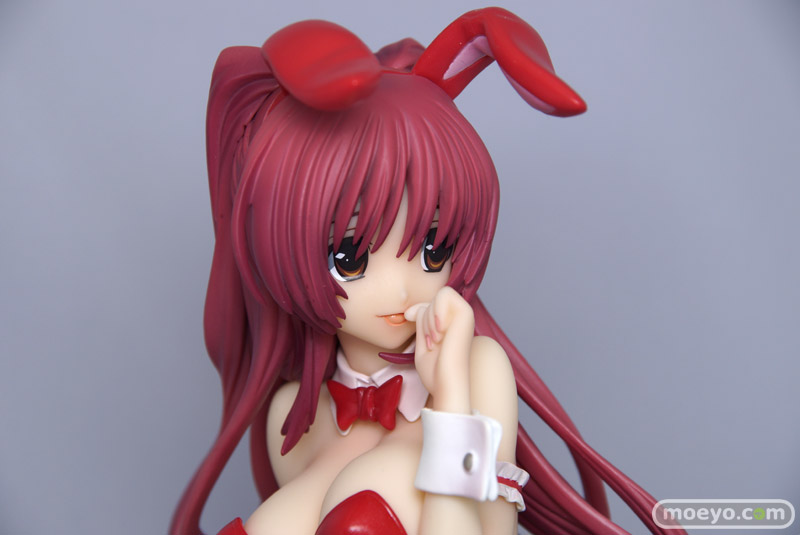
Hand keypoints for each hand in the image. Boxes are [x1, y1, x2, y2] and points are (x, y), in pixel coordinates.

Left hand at [404, 287, 473, 412]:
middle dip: (424, 319)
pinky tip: (440, 331)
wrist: (446, 383)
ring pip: (439, 295)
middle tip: (431, 341)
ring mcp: (463, 314)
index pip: (430, 305)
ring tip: (436, 339)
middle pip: (432, 300)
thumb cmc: (435, 371)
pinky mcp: (466, 312)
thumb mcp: (422, 342)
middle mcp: (458, 318)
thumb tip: (412, 310)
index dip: (416, 308)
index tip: (408, 317)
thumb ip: (420, 322)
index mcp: (449, 325)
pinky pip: (445, 294)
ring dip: (431, 316)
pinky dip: (437, 310)